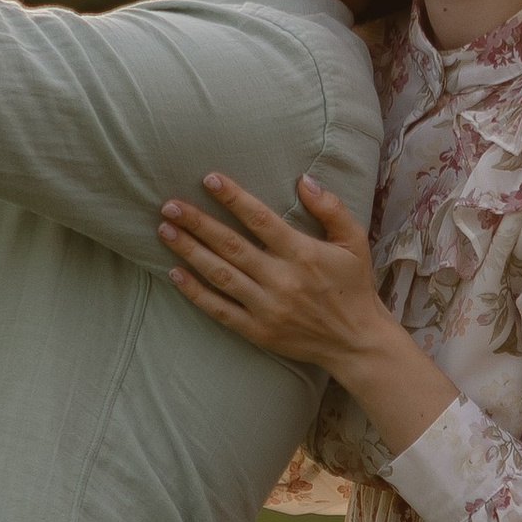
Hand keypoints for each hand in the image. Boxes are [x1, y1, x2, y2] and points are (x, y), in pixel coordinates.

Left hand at [158, 173, 390, 372]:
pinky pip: (220, 309)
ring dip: (189, 251)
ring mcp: (266, 307)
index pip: (260, 218)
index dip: (233, 197)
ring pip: (220, 274)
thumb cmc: (353, 286)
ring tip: (165, 231)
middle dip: (197, 223)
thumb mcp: (354, 241)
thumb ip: (331, 208)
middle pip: (230, 245)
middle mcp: (281, 279)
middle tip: (169, 205)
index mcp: (303, 253)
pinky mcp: (257, 330)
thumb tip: (303, 180)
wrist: (356, 342)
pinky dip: (195, 292)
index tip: (209, 179)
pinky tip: (175, 273)